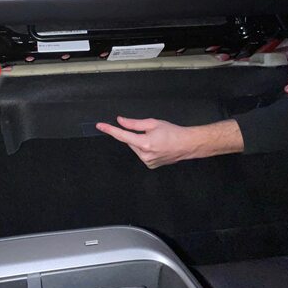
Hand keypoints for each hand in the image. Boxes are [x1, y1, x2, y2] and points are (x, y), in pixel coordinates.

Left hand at [96, 117, 243, 168]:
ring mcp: (148, 162)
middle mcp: (144, 155)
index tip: (100, 126)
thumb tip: (120, 121)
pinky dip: (144, 148)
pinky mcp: (151, 165)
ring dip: (140, 142)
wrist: (187, 144)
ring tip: (155, 139)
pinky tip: (156, 146)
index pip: (122, 136)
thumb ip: (134, 123)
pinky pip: (141, 154)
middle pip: (129, 142)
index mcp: (144, 143)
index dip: (110, 130)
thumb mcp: (152, 123)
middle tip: (148, 131)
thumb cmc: (172, 131)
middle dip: (133, 135)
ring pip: (135, 148)